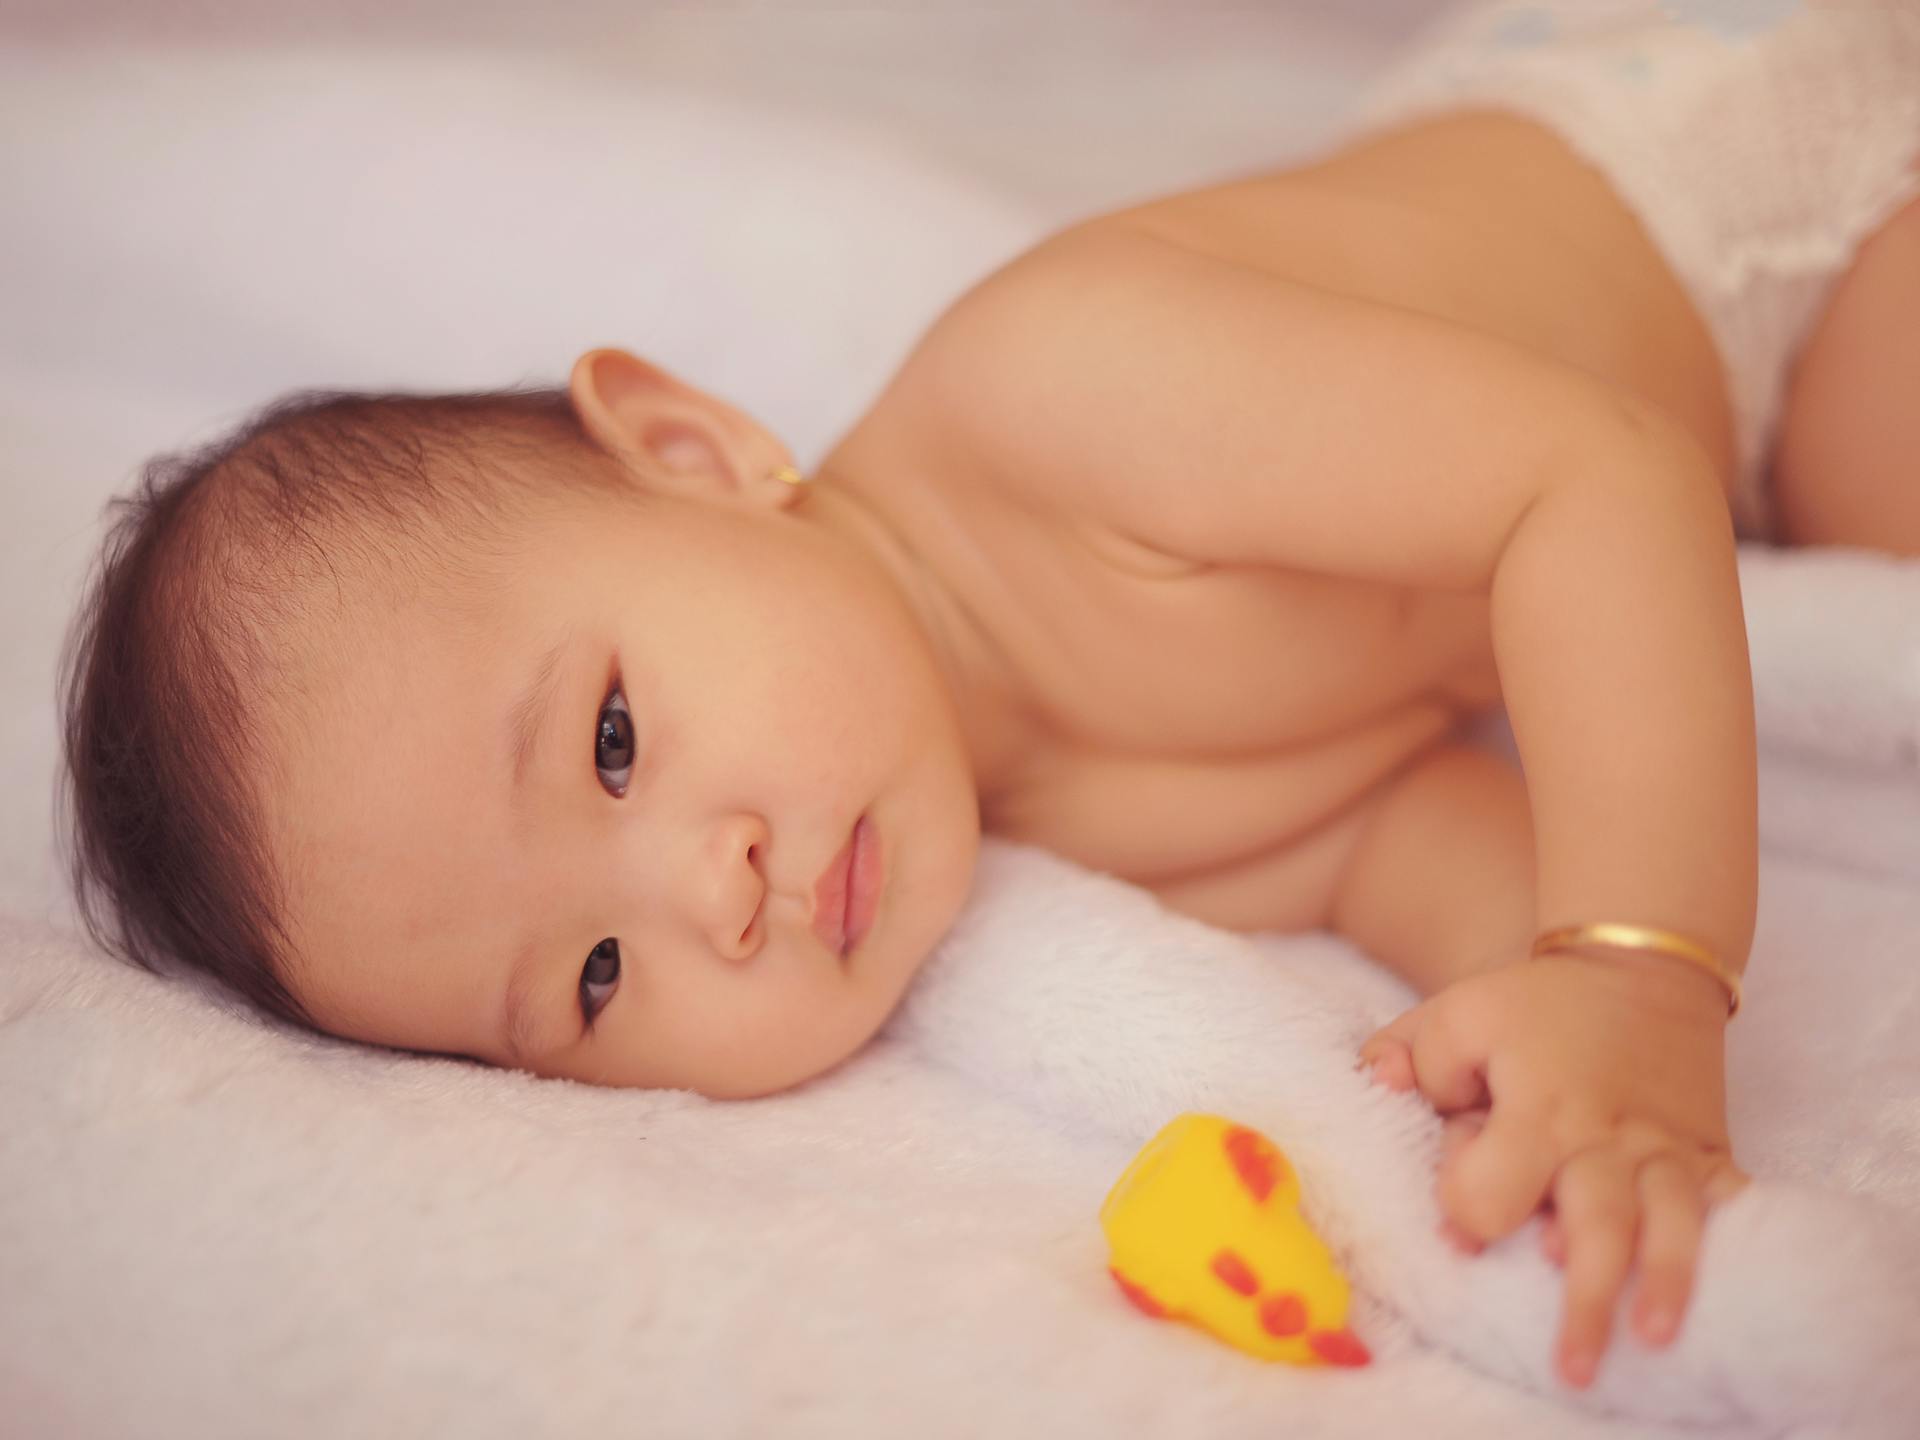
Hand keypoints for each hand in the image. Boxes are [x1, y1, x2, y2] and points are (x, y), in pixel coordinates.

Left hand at [1358, 954, 1748, 1388]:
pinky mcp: (1707, 1152)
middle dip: (1584, 1299)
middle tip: (1570, 1365)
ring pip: (1670, 1224)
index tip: (1459, 1194)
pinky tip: (1724, 1294)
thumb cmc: (1533, 1006)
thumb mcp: (1455, 1012)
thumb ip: (1405, 1054)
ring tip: (1653, 1338)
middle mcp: (1606, 1137)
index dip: (1468, 1200)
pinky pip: (1728, 1203)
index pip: (1495, 1189)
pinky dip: (1728, 1244)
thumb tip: (1384, 1085)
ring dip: (1664, 1282)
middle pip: (1596, 1226)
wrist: (1640, 967)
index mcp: (1538, 1107)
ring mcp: (1664, 1147)